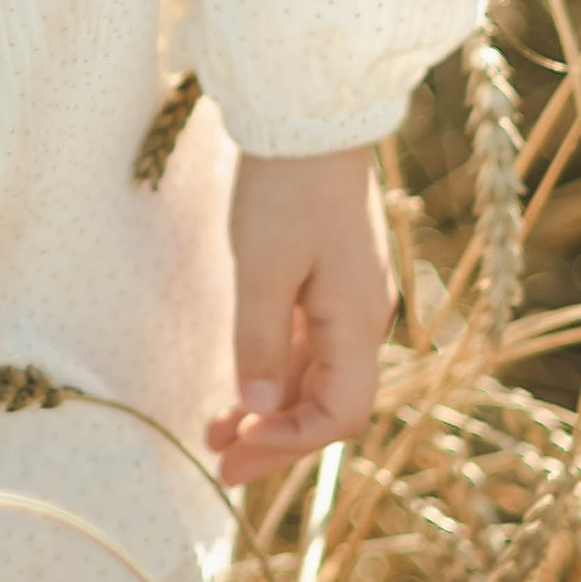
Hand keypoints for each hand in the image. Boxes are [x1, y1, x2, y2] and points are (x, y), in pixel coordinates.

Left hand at [205, 146, 391, 485]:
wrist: (310, 115)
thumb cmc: (286, 186)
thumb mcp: (263, 267)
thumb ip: (261, 341)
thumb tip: (260, 406)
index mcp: (358, 321)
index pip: (340, 414)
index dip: (289, 443)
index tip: (237, 452)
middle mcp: (363, 318)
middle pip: (328, 404)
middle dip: (276, 439)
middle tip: (220, 465)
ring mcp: (349, 299)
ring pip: (315, 377)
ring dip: (270, 410)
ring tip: (216, 432)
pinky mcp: (330, 279)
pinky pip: (308, 346)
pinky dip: (274, 373)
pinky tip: (240, 386)